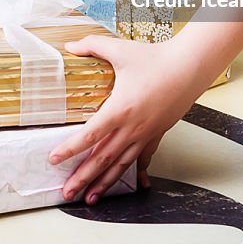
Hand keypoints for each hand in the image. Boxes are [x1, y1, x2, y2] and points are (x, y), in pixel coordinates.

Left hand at [50, 33, 202, 204]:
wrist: (188, 67)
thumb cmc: (155, 58)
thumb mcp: (119, 49)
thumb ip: (91, 46)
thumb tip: (69, 46)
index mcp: (119, 109)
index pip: (89, 135)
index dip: (69, 149)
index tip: (54, 159)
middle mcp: (132, 127)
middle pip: (102, 158)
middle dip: (82, 178)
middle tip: (67, 192)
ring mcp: (145, 133)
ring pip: (121, 164)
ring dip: (104, 183)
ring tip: (90, 197)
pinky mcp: (157, 133)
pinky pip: (144, 158)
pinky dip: (138, 172)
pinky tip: (136, 185)